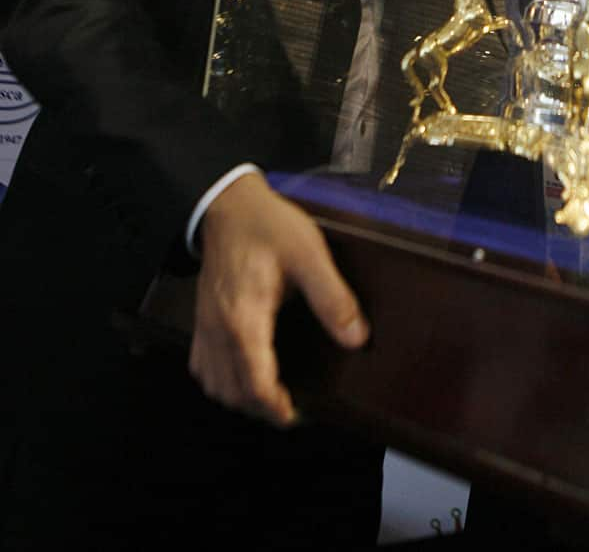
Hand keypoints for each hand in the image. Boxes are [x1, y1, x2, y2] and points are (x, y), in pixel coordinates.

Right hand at [188, 173, 368, 425]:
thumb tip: (356, 338)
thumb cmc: (267, 225)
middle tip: (292, 409)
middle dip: (260, 409)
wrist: (228, 203)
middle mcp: (218, 329)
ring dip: (240, 398)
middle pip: (232, 392)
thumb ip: (333, 297)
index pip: (254, 383)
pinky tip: (242, 374)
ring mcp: (205, 325)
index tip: (298, 415)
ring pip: (213, 383)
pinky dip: (221, 380)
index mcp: (244, 318)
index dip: (276, 408)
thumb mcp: (310, 254)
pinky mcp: (201, 317)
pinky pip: (202, 364)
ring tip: (271, 397)